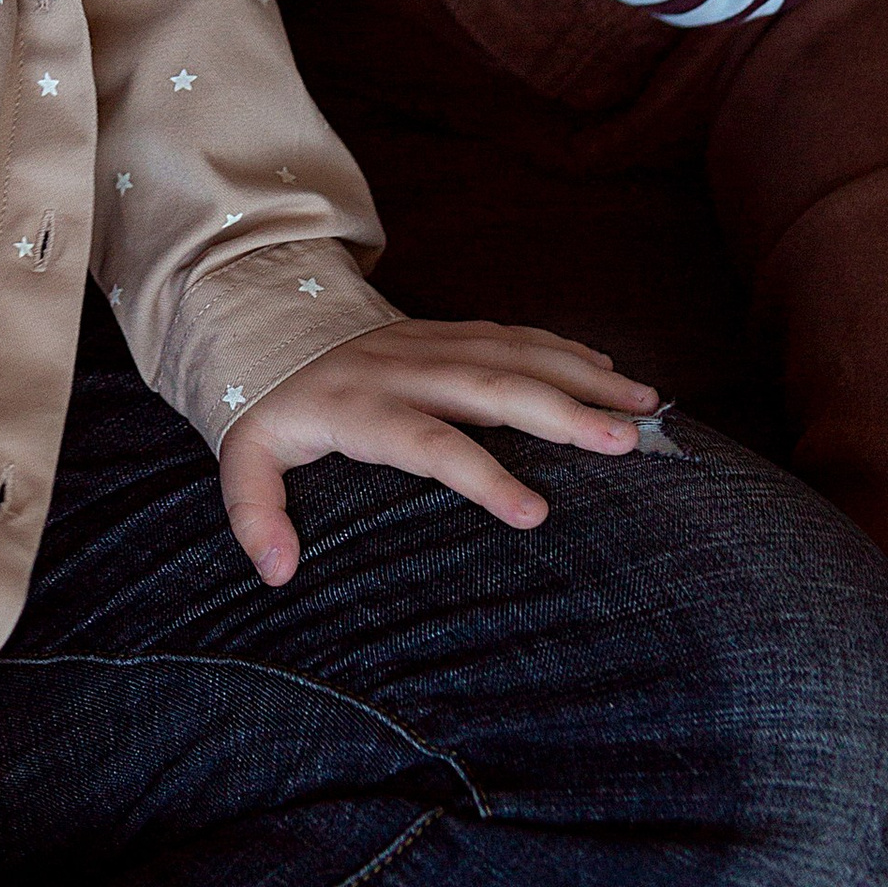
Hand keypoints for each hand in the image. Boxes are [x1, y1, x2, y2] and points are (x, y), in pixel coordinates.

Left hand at [217, 319, 658, 585]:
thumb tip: (277, 572)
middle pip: (492, 387)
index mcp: (361, 407)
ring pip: (515, 353)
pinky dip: (564, 348)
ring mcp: (431, 342)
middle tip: (625, 442)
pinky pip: (512, 333)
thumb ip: (254, 512)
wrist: (268, 315)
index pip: (429, 443)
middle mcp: (407, 368)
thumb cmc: (269, 403)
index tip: (535, 515)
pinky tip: (609, 369)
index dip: (481, 476)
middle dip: (562, 412)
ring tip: (643, 405)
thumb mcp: (244, 455)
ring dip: (581, 376)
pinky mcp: (447, 328)